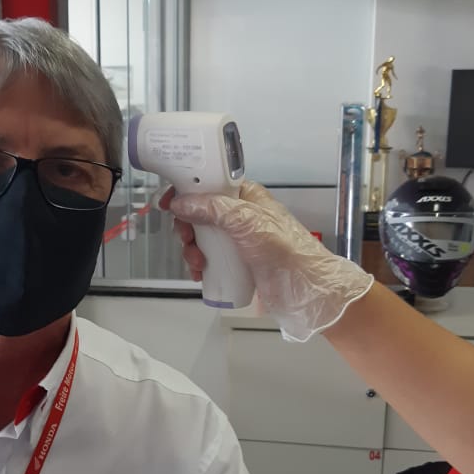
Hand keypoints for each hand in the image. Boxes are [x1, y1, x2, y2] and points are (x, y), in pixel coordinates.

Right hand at [164, 182, 371, 342]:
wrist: (303, 289)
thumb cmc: (286, 250)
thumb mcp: (246, 221)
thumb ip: (212, 208)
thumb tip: (182, 203)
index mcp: (246, 197)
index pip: (209, 184)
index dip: (187, 190)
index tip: (170, 201)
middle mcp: (241, 216)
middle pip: (200, 213)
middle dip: (187, 227)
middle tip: (186, 238)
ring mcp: (238, 240)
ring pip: (202, 239)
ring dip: (192, 250)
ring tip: (197, 262)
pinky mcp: (237, 263)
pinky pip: (209, 259)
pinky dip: (199, 265)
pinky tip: (200, 273)